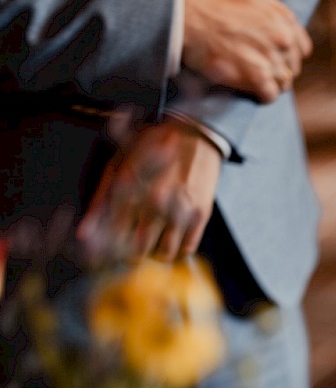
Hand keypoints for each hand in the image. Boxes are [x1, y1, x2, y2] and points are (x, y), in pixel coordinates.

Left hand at [78, 121, 221, 261]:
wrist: (194, 133)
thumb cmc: (152, 144)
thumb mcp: (118, 164)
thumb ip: (100, 200)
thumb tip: (83, 234)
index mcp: (129, 192)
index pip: (114, 239)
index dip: (112, 251)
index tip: (114, 251)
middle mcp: (153, 204)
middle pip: (139, 252)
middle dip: (135, 253)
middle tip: (136, 244)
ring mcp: (178, 211)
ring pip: (165, 253)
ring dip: (158, 251)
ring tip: (157, 238)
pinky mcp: (199, 215)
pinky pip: (187, 248)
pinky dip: (180, 247)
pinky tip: (175, 234)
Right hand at [181, 0, 313, 102]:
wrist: (188, 18)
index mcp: (285, 18)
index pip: (302, 48)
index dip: (288, 53)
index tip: (271, 53)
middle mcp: (283, 40)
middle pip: (293, 67)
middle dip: (279, 68)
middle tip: (258, 67)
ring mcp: (271, 60)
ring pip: (284, 83)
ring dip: (271, 83)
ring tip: (254, 78)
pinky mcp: (256, 78)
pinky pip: (270, 95)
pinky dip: (262, 95)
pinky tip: (250, 89)